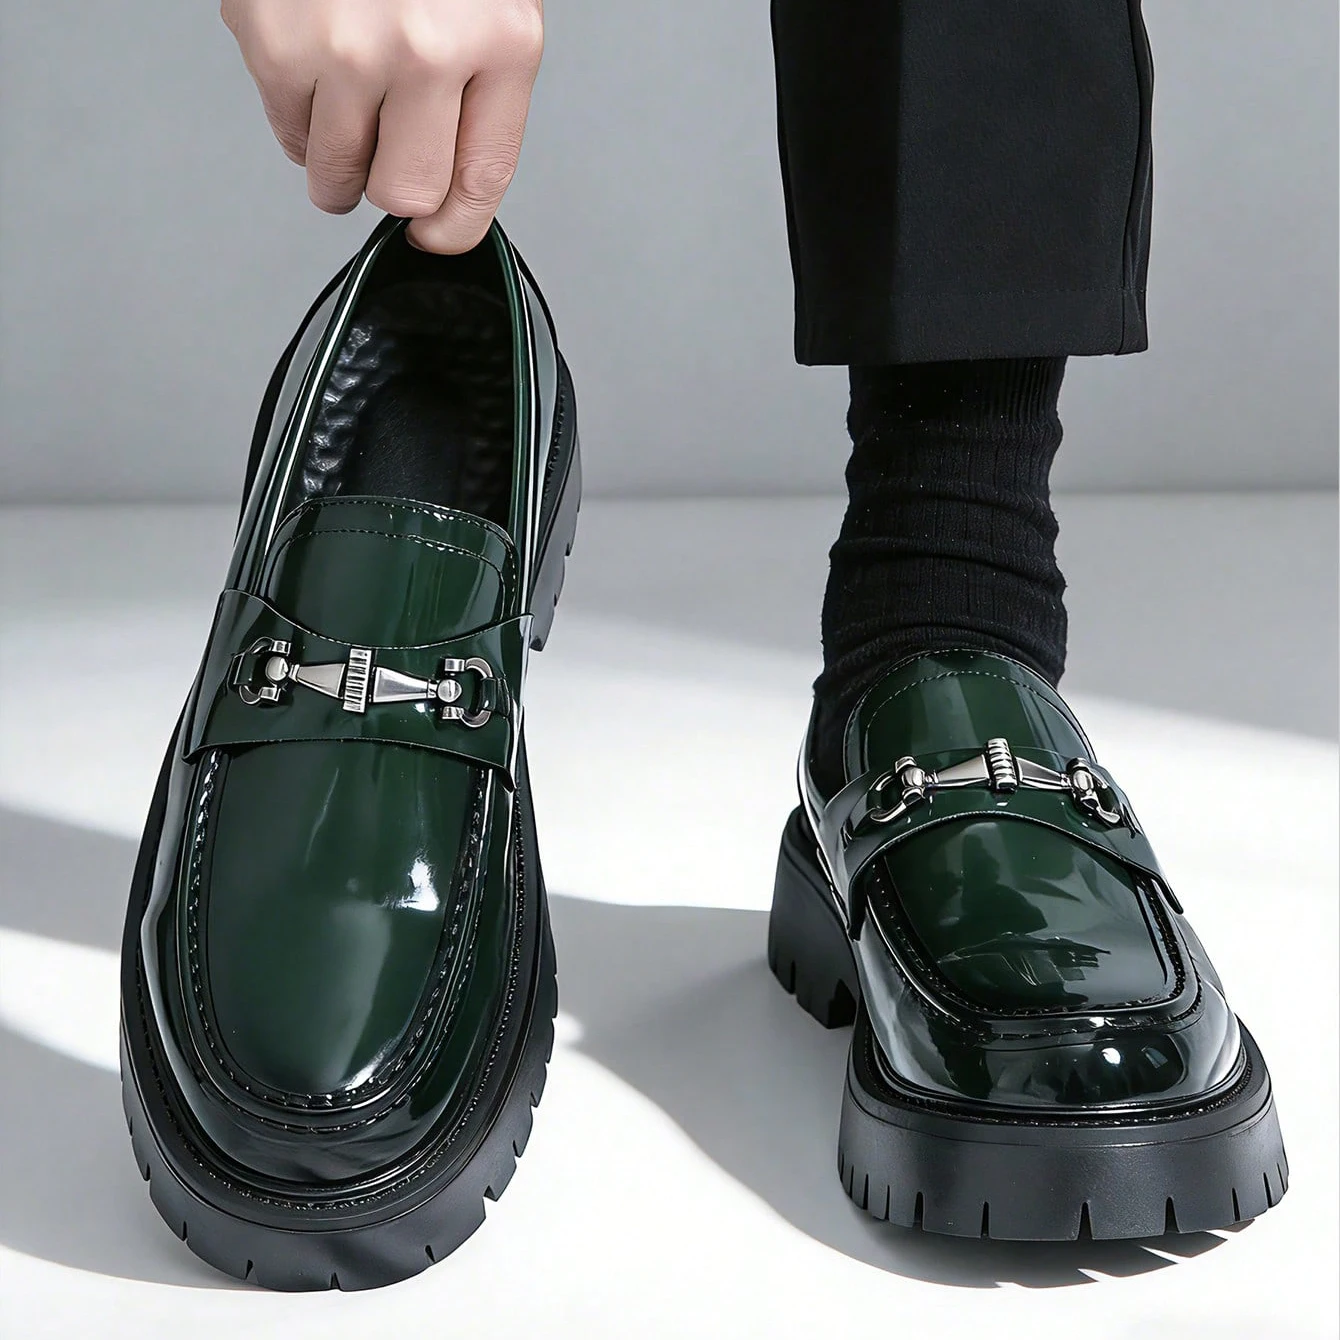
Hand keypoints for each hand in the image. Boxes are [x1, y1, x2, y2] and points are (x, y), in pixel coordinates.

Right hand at [221, 0, 542, 252]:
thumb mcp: (489, 2)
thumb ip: (480, 90)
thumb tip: (453, 193)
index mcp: (500, 39)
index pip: (481, 179)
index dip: (456, 226)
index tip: (440, 235)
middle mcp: (427, 48)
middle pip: (405, 193)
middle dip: (392, 189)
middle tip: (384, 162)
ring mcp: (346, 47)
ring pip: (339, 175)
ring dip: (340, 165)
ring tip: (347, 120)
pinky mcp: (275, 40)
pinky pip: (288, 132)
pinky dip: (299, 120)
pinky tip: (315, 74)